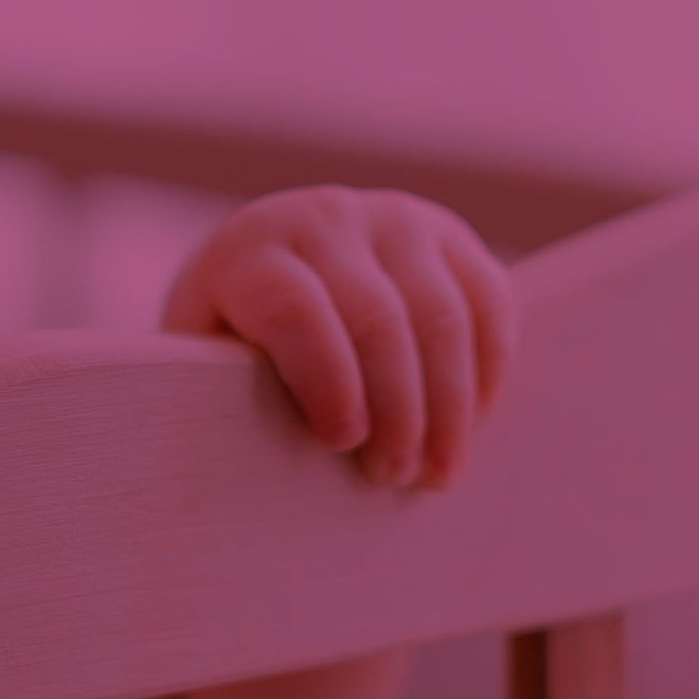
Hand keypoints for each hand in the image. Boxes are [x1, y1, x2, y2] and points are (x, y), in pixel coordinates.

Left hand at [163, 186, 518, 488]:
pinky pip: (490, 301)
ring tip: (436, 473)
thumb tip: (273, 466)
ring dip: (449, 407)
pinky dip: (488, 371)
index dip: (325, 380)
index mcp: (250, 252)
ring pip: (444, 316)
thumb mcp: (208, 369)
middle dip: (396, 412)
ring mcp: (394, 220)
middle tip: (393, 478)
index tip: (343, 442)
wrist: (271, 271)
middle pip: (378, 320)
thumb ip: (231, 398)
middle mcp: (324, 220)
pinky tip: (471, 424)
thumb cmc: (233, 349)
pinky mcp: (449, 235)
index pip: (295, 310)